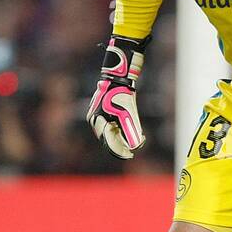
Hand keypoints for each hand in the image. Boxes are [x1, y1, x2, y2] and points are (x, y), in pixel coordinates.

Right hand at [86, 35, 147, 158]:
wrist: (116, 77)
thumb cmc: (122, 92)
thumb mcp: (129, 111)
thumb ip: (132, 128)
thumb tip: (136, 144)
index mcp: (99, 120)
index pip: (109, 142)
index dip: (120, 151)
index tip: (130, 154)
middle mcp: (95, 120)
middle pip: (108, 140)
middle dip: (121, 145)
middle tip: (132, 150)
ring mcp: (96, 117)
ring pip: (108, 134)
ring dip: (120, 138)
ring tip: (134, 139)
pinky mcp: (100, 114)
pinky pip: (109, 127)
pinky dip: (118, 131)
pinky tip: (127, 132)